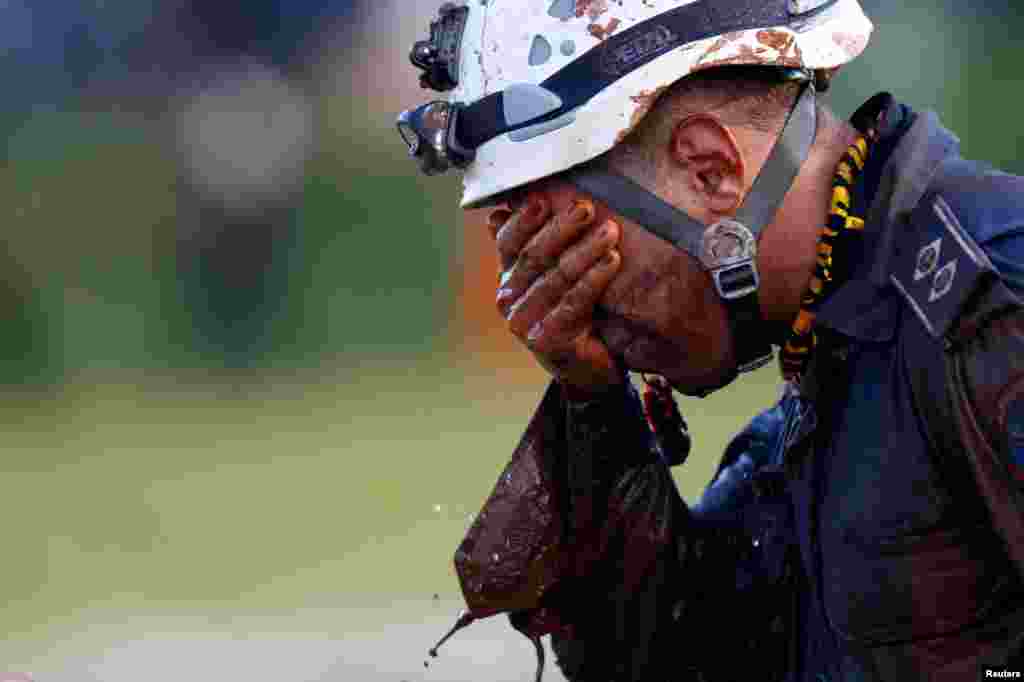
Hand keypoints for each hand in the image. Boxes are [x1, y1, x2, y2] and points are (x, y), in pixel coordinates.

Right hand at [488, 196, 623, 399]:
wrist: (587, 368)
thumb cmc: (573, 313)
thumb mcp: (553, 275)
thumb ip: (536, 244)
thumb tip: (504, 208)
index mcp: (508, 277)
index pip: (507, 241)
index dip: (524, 219)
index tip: (545, 198)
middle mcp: (509, 298)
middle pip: (533, 255)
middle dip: (562, 228)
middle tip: (587, 207)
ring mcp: (524, 321)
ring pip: (556, 277)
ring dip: (585, 250)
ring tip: (610, 231)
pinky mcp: (546, 339)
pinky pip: (573, 302)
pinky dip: (594, 279)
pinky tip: (613, 260)